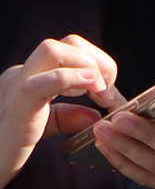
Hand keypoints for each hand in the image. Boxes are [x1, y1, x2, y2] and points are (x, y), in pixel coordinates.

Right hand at [0, 33, 117, 188]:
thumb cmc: (8, 145)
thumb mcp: (44, 126)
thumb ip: (68, 117)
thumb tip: (95, 114)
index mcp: (31, 76)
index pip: (70, 50)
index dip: (99, 65)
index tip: (109, 94)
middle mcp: (21, 74)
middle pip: (65, 44)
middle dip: (97, 62)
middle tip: (107, 94)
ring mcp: (15, 87)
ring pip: (51, 51)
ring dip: (87, 67)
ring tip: (99, 94)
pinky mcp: (15, 110)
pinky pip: (36, 85)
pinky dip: (67, 80)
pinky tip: (88, 87)